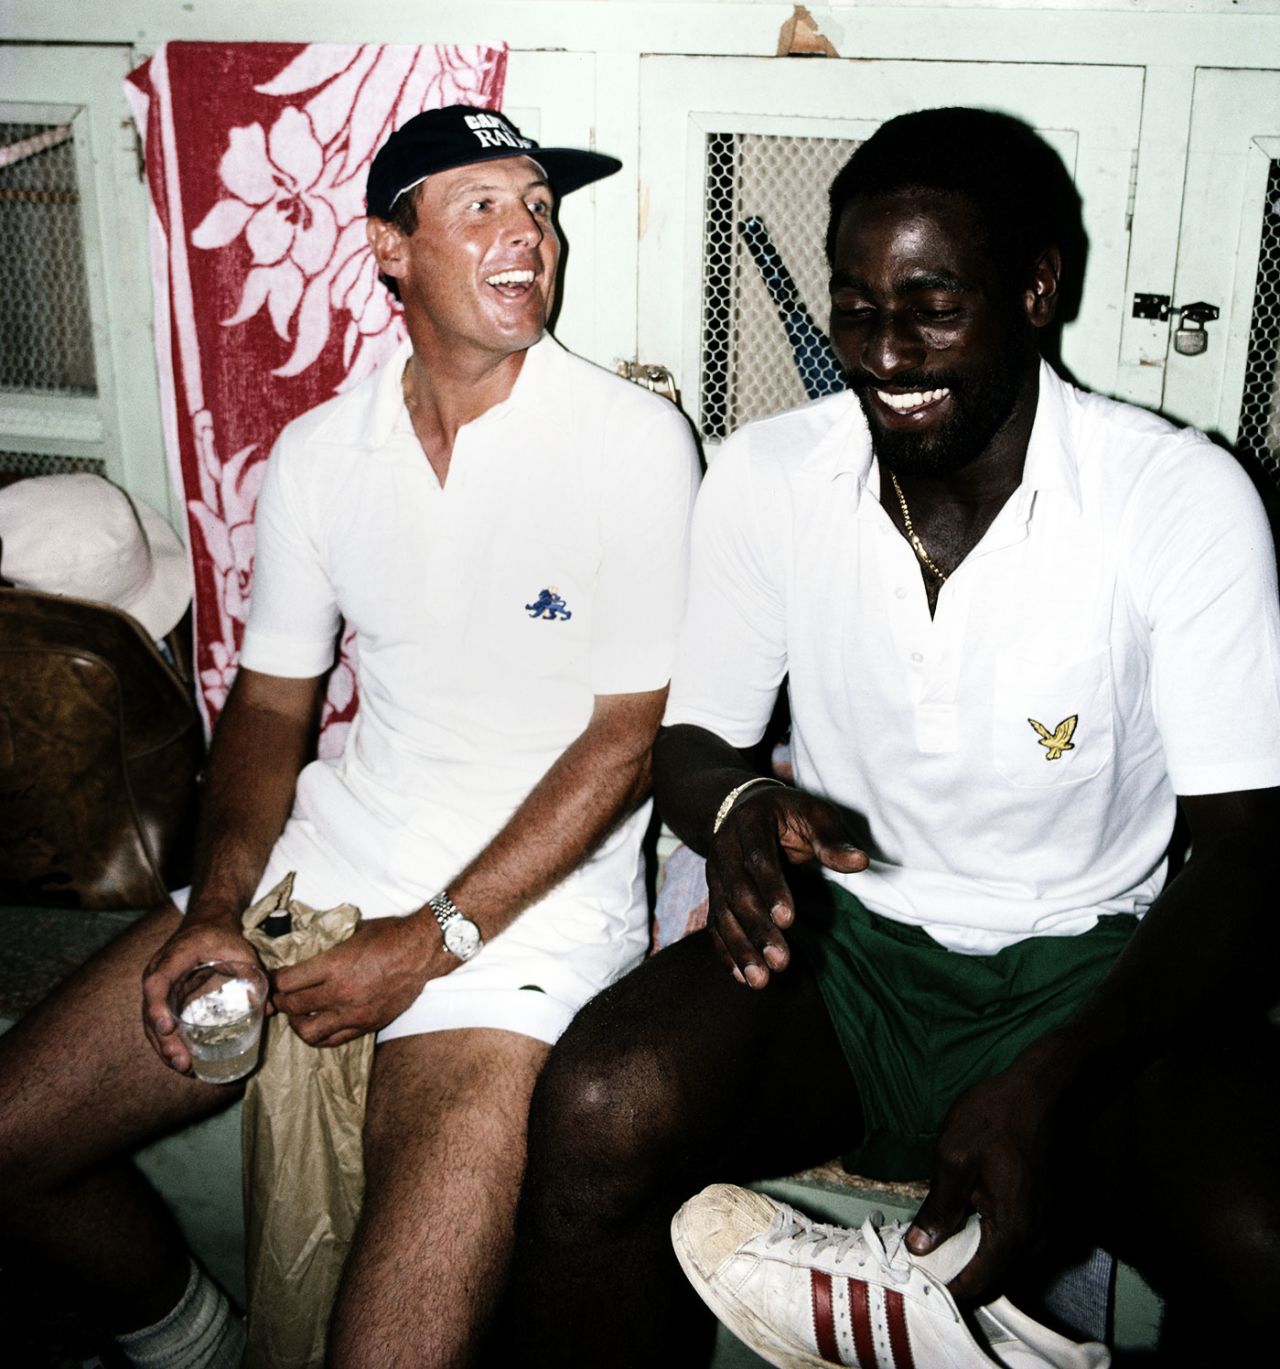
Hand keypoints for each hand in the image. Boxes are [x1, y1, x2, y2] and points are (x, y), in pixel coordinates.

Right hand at [141, 905, 262, 1075]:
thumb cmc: (221, 936)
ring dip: (166, 1047)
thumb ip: (253, 974)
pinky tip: (184, 1060)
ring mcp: (159, 989)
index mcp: (173, 958)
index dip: (157, 1006)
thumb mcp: (240, 949)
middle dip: (164, 1039)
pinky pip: (161, 1023)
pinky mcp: (165, 1000)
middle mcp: (158, 974)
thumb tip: (269, 1008)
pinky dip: (170, 1042)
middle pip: (152, 1011)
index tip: (166, 1028)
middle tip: (182, 1061)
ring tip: (184, 1067)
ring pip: (153, 1022)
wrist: (206, 924)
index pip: (157, 982)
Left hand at [271, 912, 445, 1047]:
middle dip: (281, 1000)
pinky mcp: (366, 1024)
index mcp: (333, 966)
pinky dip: (319, 1035)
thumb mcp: (352, 931)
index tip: (273, 978)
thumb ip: (327, 945)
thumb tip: (304, 946)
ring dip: (296, 1022)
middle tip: (280, 995)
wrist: (421, 951)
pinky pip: (333, 1040)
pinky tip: (318, 1023)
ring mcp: (353, 1013)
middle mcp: (340, 993)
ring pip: (307, 1031)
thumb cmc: (389, 935)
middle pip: (292, 1006)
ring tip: (298, 1013)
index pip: (287, 982)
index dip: (274, 980)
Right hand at [706, 787, 865, 987]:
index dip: (772, 889)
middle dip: (757, 929)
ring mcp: (715, 873)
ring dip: (740, 949)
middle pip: (736, 892)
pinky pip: (715, 925)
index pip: (758, 860)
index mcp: (749, 823)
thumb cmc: (789, 813)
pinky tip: (742, 977)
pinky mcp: (715, 894)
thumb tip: (859, 861)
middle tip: (780, 961)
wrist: (745, 807)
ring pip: (722, 914)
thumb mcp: (814, 813)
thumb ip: (832, 839)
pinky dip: (727, 952)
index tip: (789, 921)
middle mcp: (724, 848)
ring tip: (759, 981)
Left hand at [905, 1060, 1060, 1301]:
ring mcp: (1042, 1228)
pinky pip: (1010, 1244)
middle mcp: (1035, 1239)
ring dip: (969, 1260)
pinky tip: (957, 1226)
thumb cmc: (995, 1117)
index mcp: (1014, 1231)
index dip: (944, 1287)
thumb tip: (919, 1247)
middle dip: (955, 1276)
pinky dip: (984, 1243)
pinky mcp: (1039, 1214)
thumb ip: (939, 1208)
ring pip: (1001, 1263)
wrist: (1039, 1092)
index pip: (977, 1283)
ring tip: (931, 1247)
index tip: (913, 1284)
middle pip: (991, 1278)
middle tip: (917, 1264)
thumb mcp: (954, 1157)